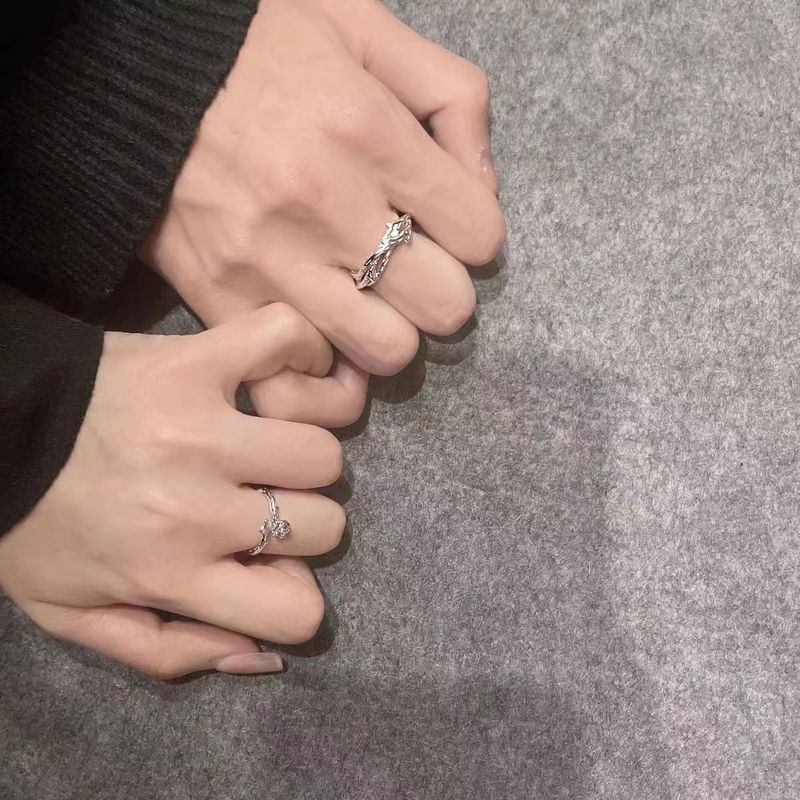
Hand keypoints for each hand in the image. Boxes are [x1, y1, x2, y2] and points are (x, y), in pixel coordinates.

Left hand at [0, 305, 357, 678]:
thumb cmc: (33, 523)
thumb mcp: (74, 615)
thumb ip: (169, 653)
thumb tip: (265, 655)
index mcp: (167, 574)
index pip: (297, 611)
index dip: (294, 595)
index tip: (270, 568)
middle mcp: (193, 508)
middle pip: (325, 524)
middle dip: (302, 519)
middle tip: (263, 500)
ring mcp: (200, 429)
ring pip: (321, 451)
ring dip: (301, 452)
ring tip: (265, 445)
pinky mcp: (193, 361)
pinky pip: (286, 343)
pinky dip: (299, 354)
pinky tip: (276, 376)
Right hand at [142, 0, 505, 380]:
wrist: (134, 76)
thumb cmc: (256, 47)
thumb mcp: (363, 27)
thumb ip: (451, 97)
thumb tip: (482, 189)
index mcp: (368, 132)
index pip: (478, 234)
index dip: (476, 235)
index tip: (448, 224)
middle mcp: (325, 206)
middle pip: (443, 306)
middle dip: (441, 291)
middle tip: (412, 268)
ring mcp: (271, 263)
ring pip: (384, 352)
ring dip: (389, 334)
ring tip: (367, 304)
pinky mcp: (222, 299)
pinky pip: (296, 381)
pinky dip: (322, 375)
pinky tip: (322, 342)